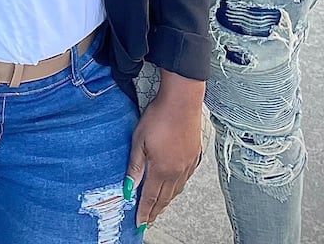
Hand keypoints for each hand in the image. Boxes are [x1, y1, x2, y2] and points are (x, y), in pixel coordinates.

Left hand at [127, 72, 203, 225]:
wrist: (182, 102)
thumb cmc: (159, 117)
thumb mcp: (139, 141)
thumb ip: (135, 167)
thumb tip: (129, 188)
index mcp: (161, 170)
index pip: (151, 198)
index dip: (144, 212)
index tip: (140, 223)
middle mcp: (177, 172)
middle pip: (165, 198)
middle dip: (155, 211)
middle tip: (149, 220)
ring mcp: (188, 164)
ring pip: (176, 190)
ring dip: (167, 201)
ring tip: (160, 208)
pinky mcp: (194, 156)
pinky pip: (185, 179)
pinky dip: (178, 188)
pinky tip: (175, 187)